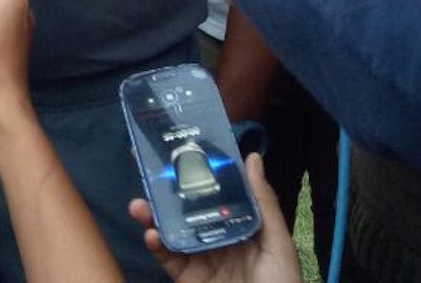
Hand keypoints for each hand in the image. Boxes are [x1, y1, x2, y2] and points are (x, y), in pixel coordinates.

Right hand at [129, 153, 301, 282]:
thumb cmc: (282, 282)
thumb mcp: (277, 242)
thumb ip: (263, 202)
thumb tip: (251, 158)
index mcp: (239, 224)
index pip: (216, 193)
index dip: (198, 173)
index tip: (180, 150)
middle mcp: (217, 237)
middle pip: (187, 210)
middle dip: (166, 193)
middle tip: (148, 174)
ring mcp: (200, 259)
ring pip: (172, 232)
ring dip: (153, 217)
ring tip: (139, 205)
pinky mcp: (187, 278)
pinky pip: (169, 259)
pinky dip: (157, 247)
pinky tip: (152, 236)